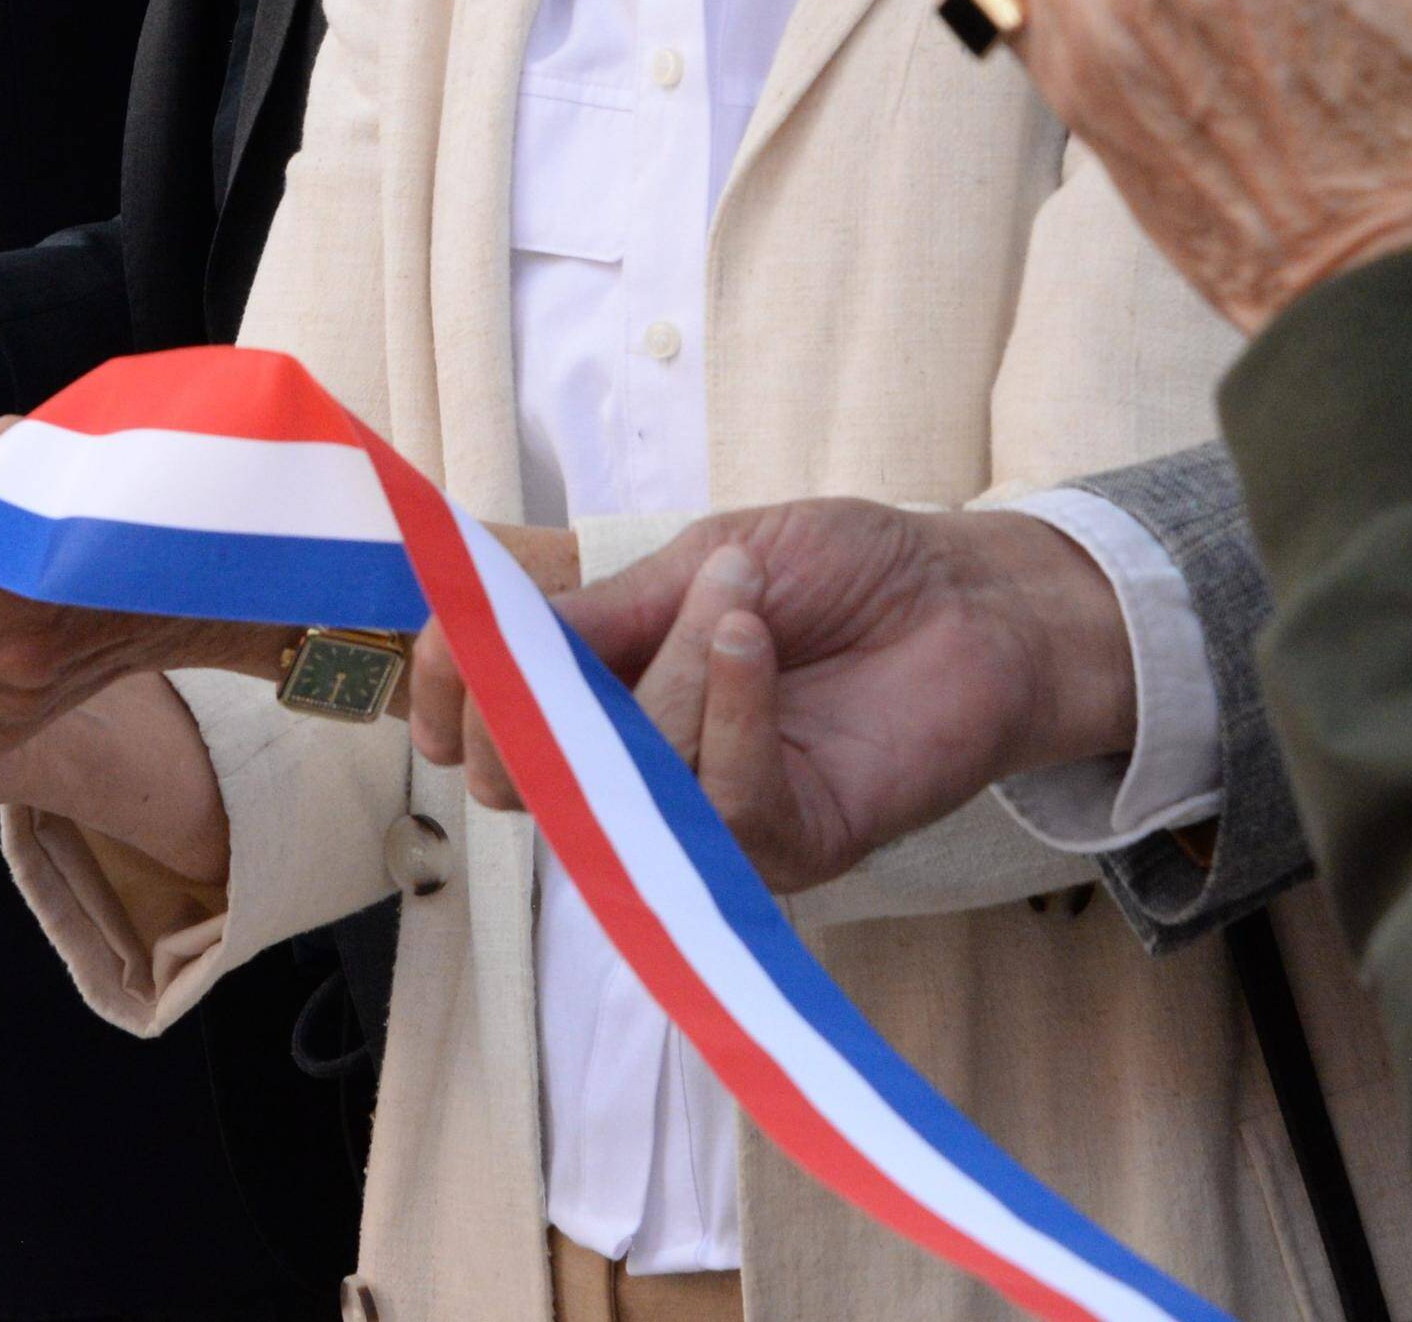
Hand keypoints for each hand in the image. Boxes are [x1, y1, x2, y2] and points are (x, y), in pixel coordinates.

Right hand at [412, 501, 1133, 891]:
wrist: (969, 599)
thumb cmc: (843, 573)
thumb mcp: (702, 561)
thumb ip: (600, 613)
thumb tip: (487, 639)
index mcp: (606, 699)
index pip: (487, 729)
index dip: (444, 696)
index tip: (443, 650)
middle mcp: (643, 776)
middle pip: (530, 777)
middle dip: (537, 702)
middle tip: (591, 630)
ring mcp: (710, 824)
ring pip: (632, 780)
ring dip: (673, 672)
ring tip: (740, 602)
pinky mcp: (784, 850)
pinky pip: (721, 799)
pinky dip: (728, 707)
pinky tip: (754, 642)